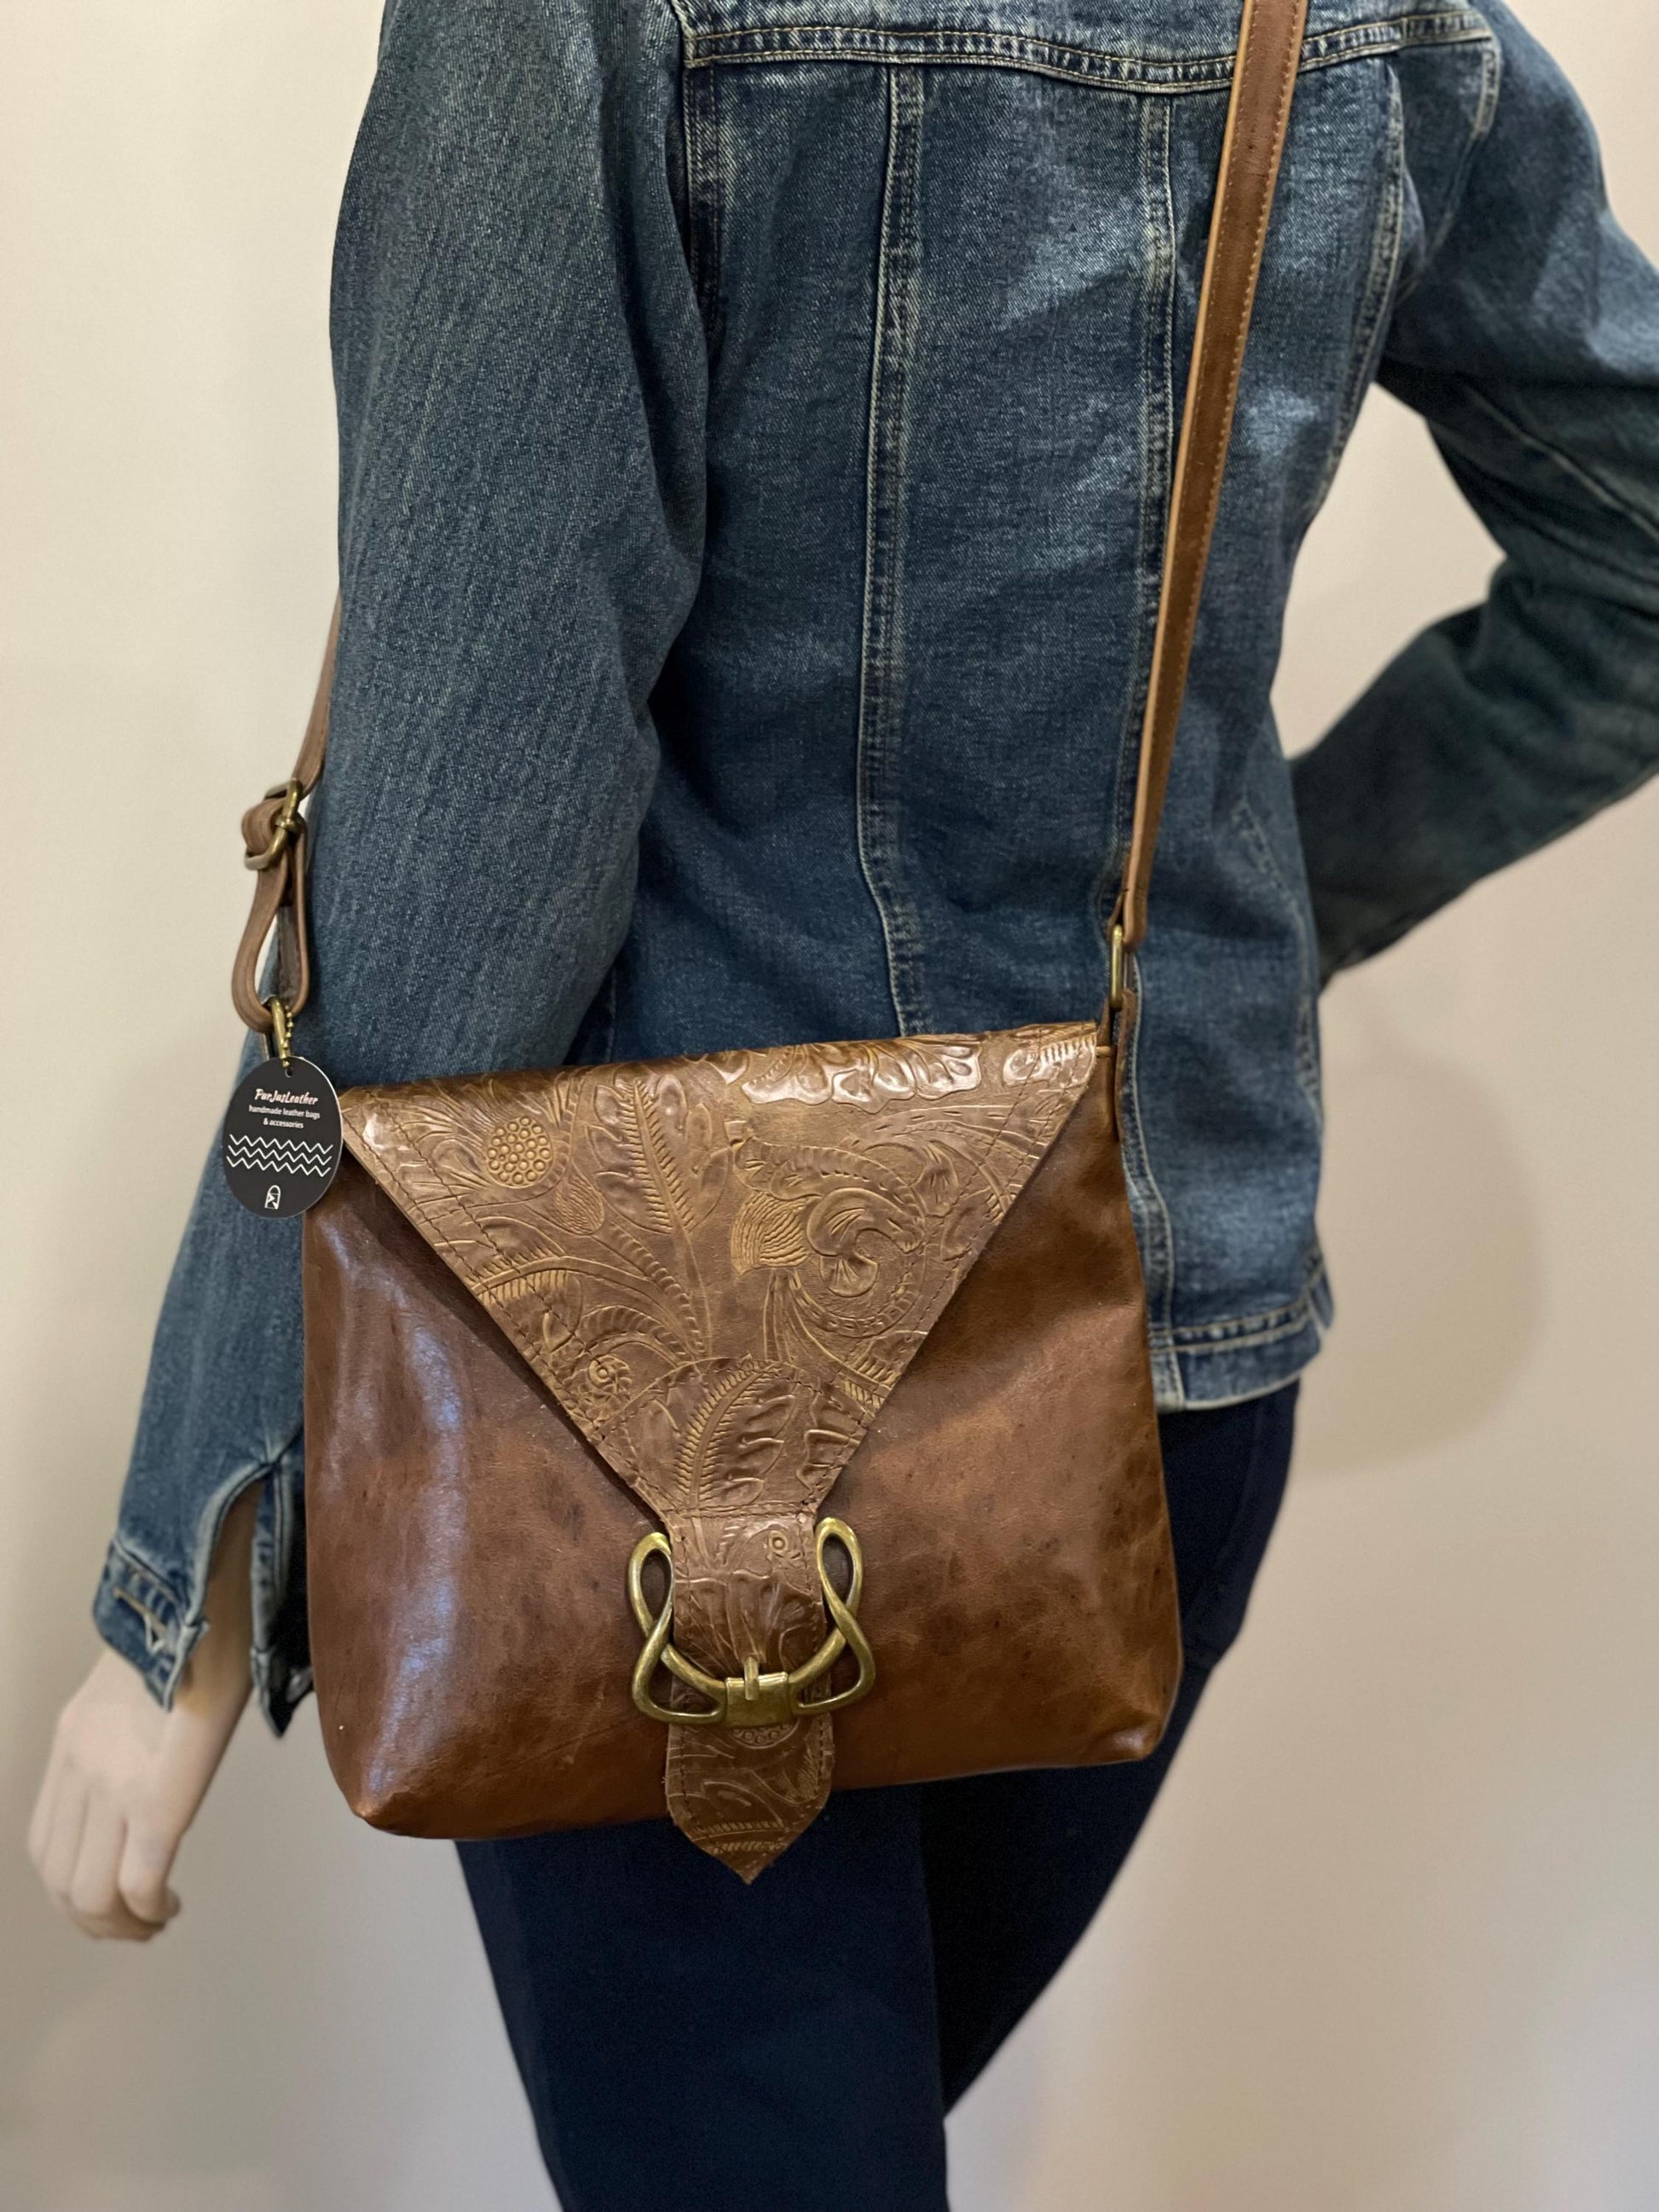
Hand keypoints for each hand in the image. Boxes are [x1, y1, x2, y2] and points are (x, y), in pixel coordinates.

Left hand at [29, 1487, 257, 1939]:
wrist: (209, 1581)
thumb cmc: (202, 1617)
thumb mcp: (149, 1671)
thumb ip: (143, 1712)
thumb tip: (166, 1733)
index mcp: (75, 1738)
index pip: (45, 1842)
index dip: (72, 1888)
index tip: (118, 1897)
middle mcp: (81, 1764)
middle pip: (61, 1880)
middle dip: (95, 1922)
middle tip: (137, 1928)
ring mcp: (114, 1779)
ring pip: (92, 1891)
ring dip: (121, 1925)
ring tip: (153, 1924)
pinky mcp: (157, 1793)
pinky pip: (138, 1879)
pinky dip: (147, 1909)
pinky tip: (167, 1908)